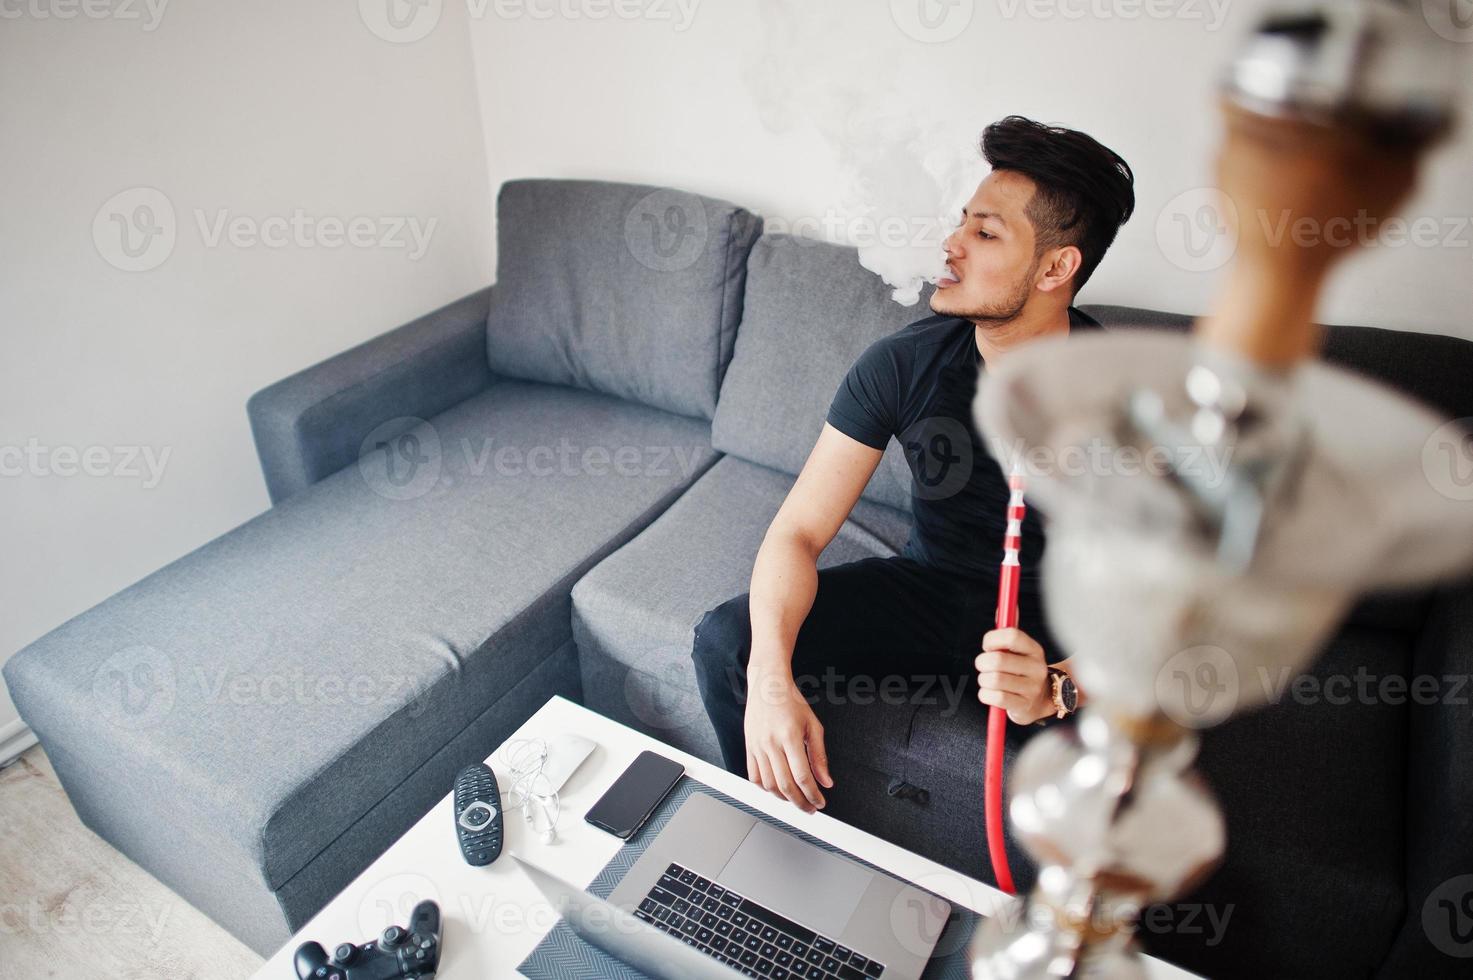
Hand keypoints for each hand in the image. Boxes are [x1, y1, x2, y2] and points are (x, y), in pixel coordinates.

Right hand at [743, 664, 832, 813]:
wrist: (767, 685)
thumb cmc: (791, 701)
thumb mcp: (813, 725)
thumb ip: (819, 756)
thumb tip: (826, 781)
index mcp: (790, 737)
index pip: (802, 776)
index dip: (813, 795)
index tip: (820, 802)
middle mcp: (771, 743)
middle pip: (785, 785)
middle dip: (800, 802)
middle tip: (810, 808)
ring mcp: (757, 746)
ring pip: (769, 785)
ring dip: (783, 798)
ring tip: (795, 799)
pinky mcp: (749, 747)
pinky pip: (754, 776)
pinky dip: (765, 789)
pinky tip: (776, 789)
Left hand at [975, 627, 1053, 724]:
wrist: (1041, 700)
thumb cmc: (1021, 670)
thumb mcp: (1019, 650)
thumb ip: (1008, 630)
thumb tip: (1002, 608)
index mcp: (1034, 650)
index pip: (1012, 636)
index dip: (992, 639)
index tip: (987, 646)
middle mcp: (1037, 668)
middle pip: (998, 660)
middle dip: (982, 662)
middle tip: (983, 665)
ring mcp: (1032, 688)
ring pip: (994, 680)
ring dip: (983, 680)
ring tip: (988, 680)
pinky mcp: (1024, 706)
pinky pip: (996, 698)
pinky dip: (985, 695)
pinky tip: (990, 693)